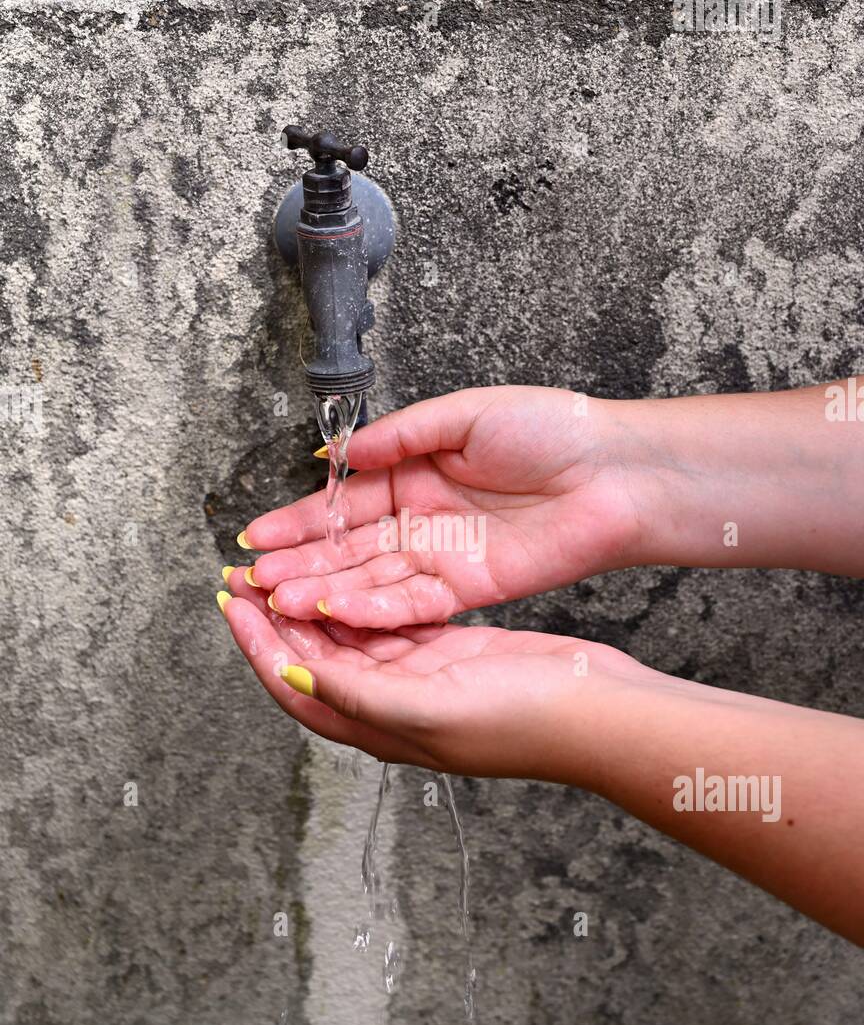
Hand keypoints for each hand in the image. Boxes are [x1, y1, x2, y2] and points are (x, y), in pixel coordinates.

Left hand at [218, 567, 650, 782]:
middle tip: (246, 572)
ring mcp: (419, 680)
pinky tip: (345, 571)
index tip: (231, 601)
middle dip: (274, 616)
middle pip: (311, 658)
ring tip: (283, 566)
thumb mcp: (430, 707)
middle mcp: (390, 706)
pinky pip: (388, 623)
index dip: (257, 644)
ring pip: (346, 638)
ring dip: (311, 604)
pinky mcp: (448, 654)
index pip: (293, 683)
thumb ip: (357, 691)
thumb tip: (290, 672)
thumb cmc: (524, 721)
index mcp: (378, 727)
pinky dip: (360, 598)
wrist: (598, 712)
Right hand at [237, 386, 641, 627]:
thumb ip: (399, 436)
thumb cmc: (553, 429)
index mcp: (415, 474)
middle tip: (250, 577)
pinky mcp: (468, 588)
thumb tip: (338, 453)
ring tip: (275, 598)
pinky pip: (411, 603)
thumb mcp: (464, 413)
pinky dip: (371, 608)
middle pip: (347, 548)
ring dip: (322, 589)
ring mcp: (442, 556)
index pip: (343, 503)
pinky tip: (332, 610)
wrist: (615, 470)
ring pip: (370, 580)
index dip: (299, 520)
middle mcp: (421, 520)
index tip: (255, 534)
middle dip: (297, 563)